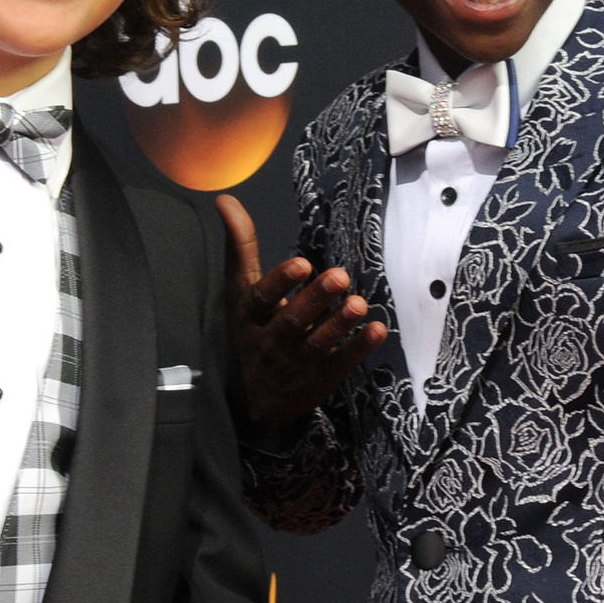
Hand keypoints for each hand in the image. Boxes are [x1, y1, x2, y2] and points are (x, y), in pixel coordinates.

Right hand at [217, 195, 385, 443]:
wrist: (250, 403)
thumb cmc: (250, 331)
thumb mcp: (240, 292)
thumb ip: (240, 247)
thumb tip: (225, 199)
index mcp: (251, 316)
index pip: (261, 299)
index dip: (280, 282)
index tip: (301, 264)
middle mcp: (270, 341)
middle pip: (292, 321)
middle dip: (315, 299)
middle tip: (340, 276)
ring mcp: (295, 364)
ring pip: (317, 344)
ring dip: (339, 323)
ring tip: (359, 304)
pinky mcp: (318, 379)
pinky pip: (339, 364)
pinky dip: (358, 348)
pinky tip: (377, 330)